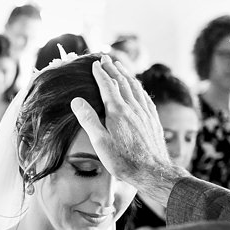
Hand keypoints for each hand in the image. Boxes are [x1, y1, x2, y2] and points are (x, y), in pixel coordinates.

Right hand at [73, 55, 183, 204]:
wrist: (152, 171)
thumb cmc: (123, 161)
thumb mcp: (100, 143)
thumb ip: (89, 119)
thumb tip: (76, 100)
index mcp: (117, 111)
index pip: (107, 86)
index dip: (100, 73)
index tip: (94, 63)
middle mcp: (133, 107)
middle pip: (122, 81)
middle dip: (112, 68)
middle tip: (105, 58)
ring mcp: (145, 112)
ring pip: (135, 87)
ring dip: (126, 74)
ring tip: (120, 67)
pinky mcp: (153, 119)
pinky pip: (145, 96)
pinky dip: (138, 87)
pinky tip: (137, 87)